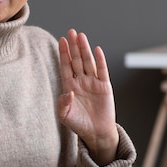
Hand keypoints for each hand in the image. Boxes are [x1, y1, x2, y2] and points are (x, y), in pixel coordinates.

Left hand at [57, 29, 118, 165]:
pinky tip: (97, 50)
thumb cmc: (79, 125)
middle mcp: (81, 82)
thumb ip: (63, 104)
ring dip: (85, 49)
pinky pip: (102, 71)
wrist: (96, 133)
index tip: (61, 40)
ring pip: (88, 62)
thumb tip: (68, 91)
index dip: (64, 54)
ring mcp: (93, 83)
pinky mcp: (105, 87)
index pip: (66, 66)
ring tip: (81, 36)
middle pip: (77, 60)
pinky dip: (100, 60)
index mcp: (69, 86)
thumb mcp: (65, 116)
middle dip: (74, 46)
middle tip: (71, 32)